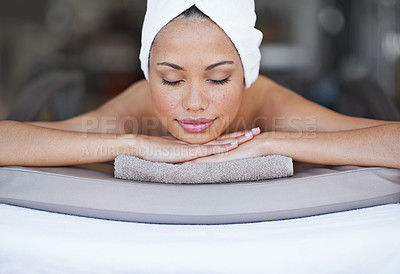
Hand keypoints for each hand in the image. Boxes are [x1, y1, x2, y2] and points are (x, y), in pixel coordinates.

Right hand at [129, 128, 260, 162]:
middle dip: (242, 135)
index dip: (234, 137)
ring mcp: (194, 146)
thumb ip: (187, 156)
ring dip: (237, 139)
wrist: (142, 146)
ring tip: (252, 135)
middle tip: (257, 131)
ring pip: (220, 142)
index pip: (219, 140)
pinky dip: (222, 148)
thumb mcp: (176, 154)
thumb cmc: (155, 151)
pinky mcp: (189, 151)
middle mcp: (198, 144)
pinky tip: (233, 146)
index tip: (247, 134)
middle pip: (224, 139)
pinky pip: (209, 150)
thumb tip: (194, 161)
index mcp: (197, 144)